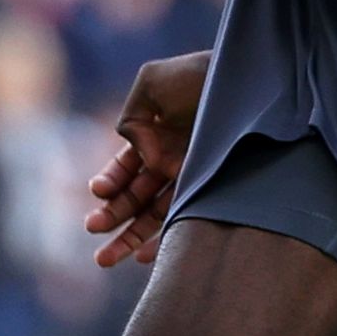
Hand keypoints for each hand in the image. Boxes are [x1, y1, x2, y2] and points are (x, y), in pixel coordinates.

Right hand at [81, 52, 211, 268]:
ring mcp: (189, 179)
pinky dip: (163, 241)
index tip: (99, 191)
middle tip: (92, 228)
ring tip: (105, 259)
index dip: (109, 182)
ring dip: (128, 238)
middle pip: (133, 198)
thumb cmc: (198, 76)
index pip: (123, 170)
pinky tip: (144, 256)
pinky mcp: (210, 190)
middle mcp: (167, 163)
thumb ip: (132, 119)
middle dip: (111, 216)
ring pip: (153, 216)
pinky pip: (184, 220)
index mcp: (150, 138)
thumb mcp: (152, 83)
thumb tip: (142, 159)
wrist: (244, 79)